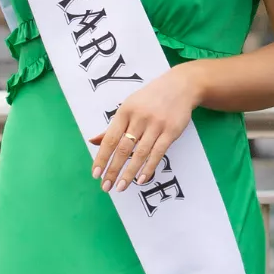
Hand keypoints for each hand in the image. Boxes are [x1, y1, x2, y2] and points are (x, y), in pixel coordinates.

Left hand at [89, 65, 202, 192]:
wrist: (180, 86)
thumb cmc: (150, 98)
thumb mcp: (129, 106)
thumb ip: (113, 126)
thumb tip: (93, 141)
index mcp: (125, 111)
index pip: (110, 139)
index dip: (102, 157)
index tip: (95, 174)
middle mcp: (139, 118)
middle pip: (124, 148)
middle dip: (113, 170)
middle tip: (106, 187)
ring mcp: (156, 124)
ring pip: (140, 153)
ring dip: (129, 173)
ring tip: (121, 187)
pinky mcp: (171, 131)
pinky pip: (158, 153)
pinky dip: (148, 168)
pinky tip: (141, 179)